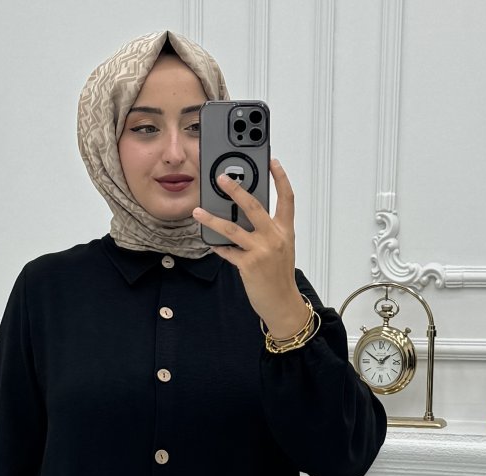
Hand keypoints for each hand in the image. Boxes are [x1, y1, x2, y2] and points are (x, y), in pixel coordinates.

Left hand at [191, 157, 307, 336]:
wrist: (282, 304)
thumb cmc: (280, 277)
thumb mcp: (281, 249)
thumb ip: (267, 231)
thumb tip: (244, 217)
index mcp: (285, 231)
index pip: (287, 198)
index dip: (280, 178)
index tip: (272, 162)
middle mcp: (274, 237)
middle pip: (254, 206)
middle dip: (236, 189)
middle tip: (221, 178)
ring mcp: (261, 251)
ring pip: (232, 228)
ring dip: (212, 218)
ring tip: (198, 211)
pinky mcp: (249, 265)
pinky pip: (228, 251)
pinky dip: (217, 246)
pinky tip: (209, 241)